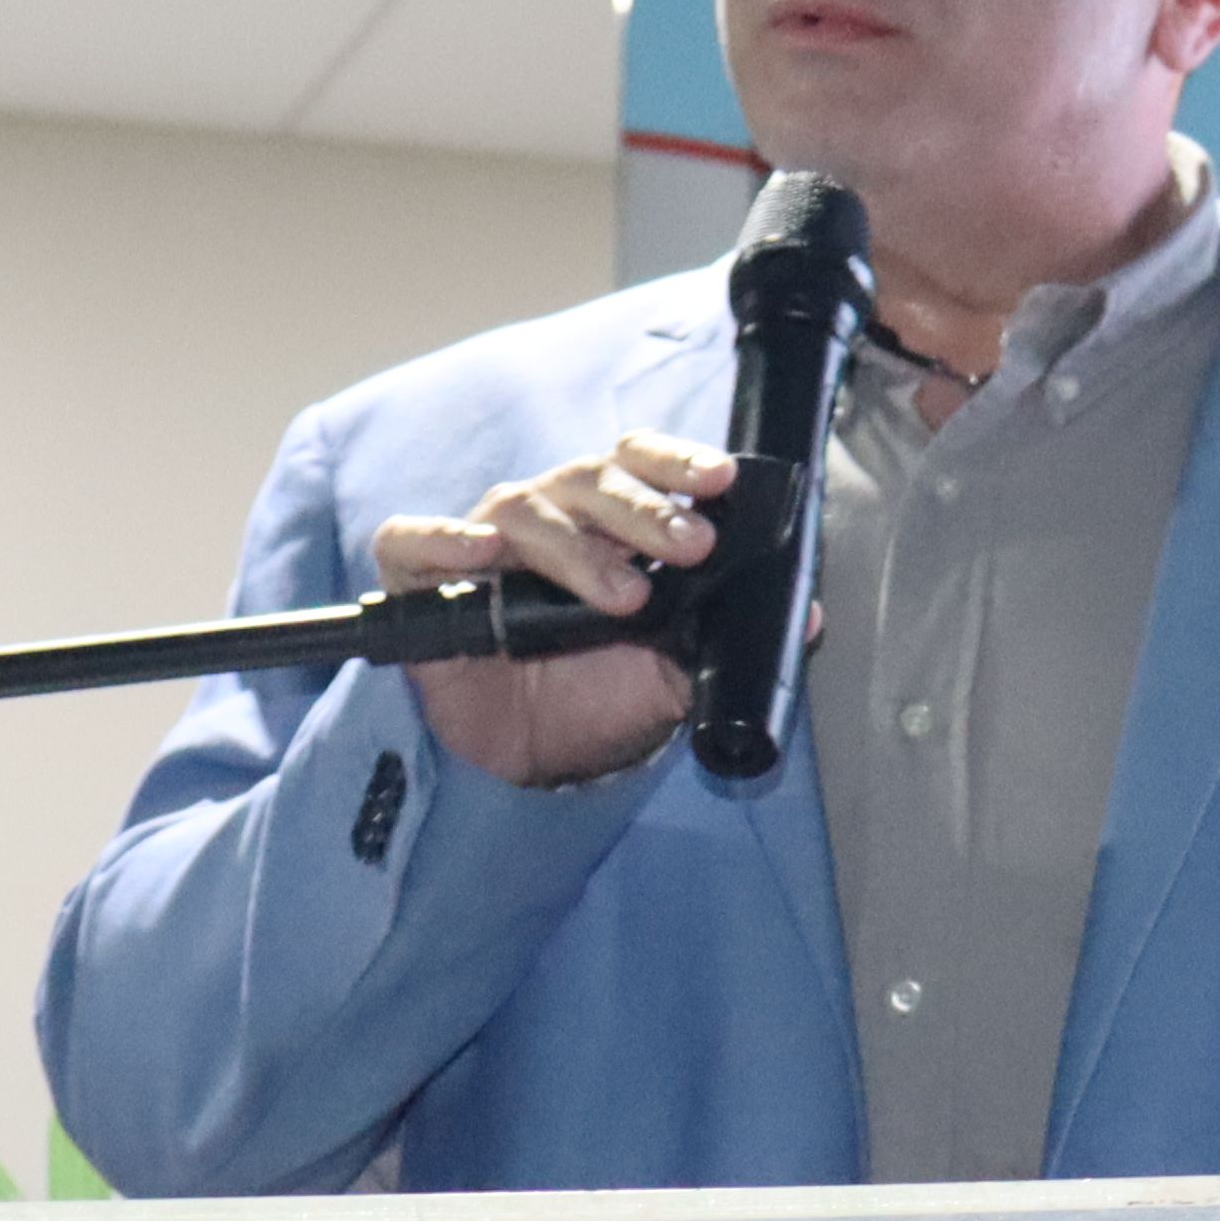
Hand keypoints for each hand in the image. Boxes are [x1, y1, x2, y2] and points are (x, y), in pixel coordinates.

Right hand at [376, 428, 731, 788]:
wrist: (528, 759)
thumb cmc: (594, 695)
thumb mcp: (671, 673)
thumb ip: (725, 640)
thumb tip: (807, 616)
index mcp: (608, 520)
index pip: (641, 462)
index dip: (678, 461)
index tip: (720, 480)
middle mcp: (548, 515)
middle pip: (593, 480)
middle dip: (646, 510)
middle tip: (690, 546)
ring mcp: (482, 540)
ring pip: (524, 510)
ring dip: (578, 546)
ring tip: (623, 594)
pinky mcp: (420, 579)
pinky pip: (412, 541)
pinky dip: (442, 538)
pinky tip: (479, 552)